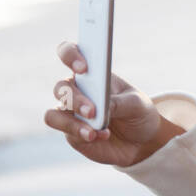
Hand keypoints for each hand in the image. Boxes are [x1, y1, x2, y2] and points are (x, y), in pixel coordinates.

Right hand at [45, 40, 171, 165]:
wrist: (142, 142)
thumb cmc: (138, 113)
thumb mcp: (136, 104)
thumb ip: (118, 103)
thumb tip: (101, 106)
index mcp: (92, 73)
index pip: (70, 53)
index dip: (70, 55)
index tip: (83, 68)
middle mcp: (77, 90)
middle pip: (61, 88)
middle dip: (75, 99)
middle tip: (93, 111)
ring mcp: (72, 113)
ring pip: (53, 115)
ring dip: (71, 122)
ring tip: (94, 129)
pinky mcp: (72, 133)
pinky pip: (68, 133)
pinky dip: (83, 134)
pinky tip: (102, 135)